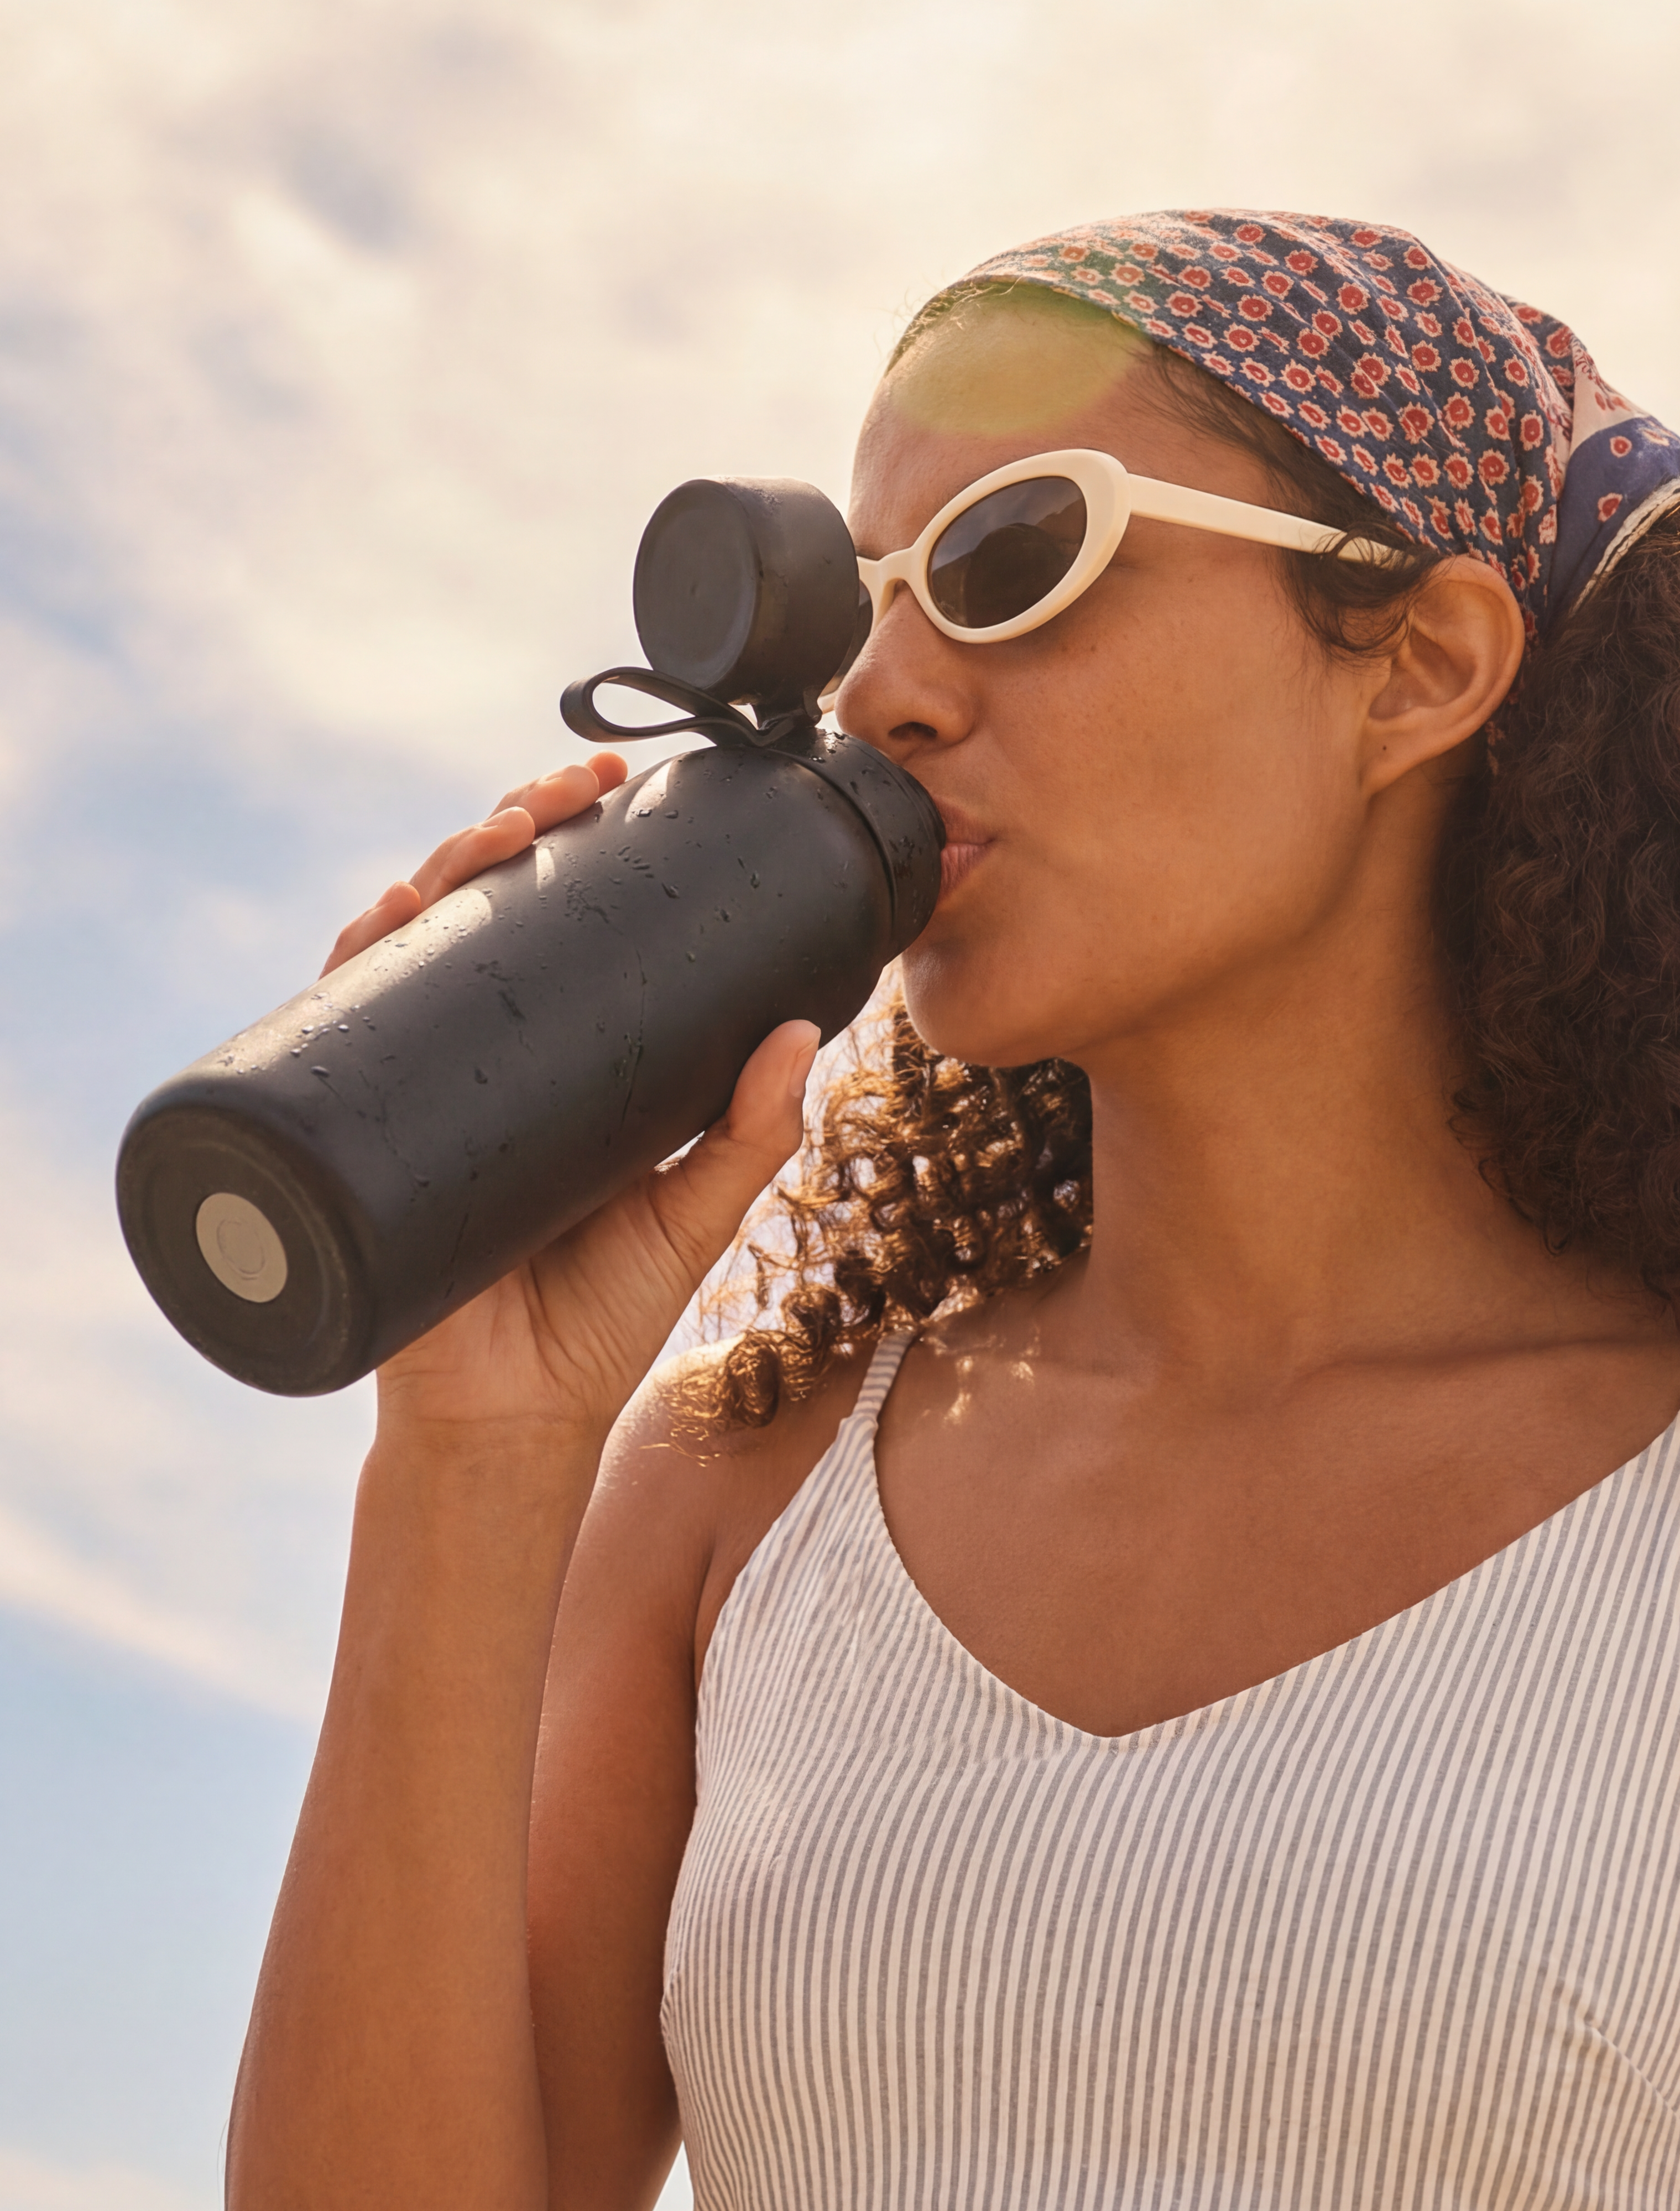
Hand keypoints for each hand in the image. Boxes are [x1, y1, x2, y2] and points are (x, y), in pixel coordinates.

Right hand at [330, 755, 819, 1455]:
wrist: (515, 1422)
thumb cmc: (599, 1323)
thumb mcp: (693, 1215)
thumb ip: (750, 1133)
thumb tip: (807, 1031)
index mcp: (554, 1059)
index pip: (551, 925)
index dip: (567, 845)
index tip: (611, 789)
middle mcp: (477, 1057)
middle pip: (474, 913)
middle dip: (506, 831)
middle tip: (560, 793)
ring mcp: (415, 1087)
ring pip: (407, 951)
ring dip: (436, 874)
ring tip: (492, 836)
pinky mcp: (363, 1138)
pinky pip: (341, 1036)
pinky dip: (353, 969)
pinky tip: (381, 918)